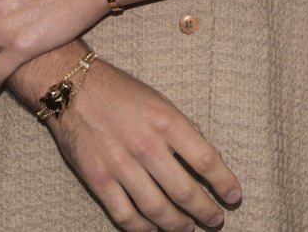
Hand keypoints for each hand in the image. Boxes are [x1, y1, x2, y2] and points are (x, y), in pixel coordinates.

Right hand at [39, 57, 242, 231]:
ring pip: (156, 209)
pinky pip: (124, 215)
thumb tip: (208, 156)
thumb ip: (183, 129)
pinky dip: (142, 228)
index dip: (224, 183)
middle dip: (205, 211)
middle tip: (216, 220)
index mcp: (167, 122)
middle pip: (184, 191)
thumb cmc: (121, 92)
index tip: (234, 196)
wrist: (73, 89)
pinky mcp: (98, 180)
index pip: (206, 160)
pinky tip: (154, 230)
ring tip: (188, 229)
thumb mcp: (160, 101)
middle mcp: (146, 146)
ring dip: (177, 225)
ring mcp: (120, 165)